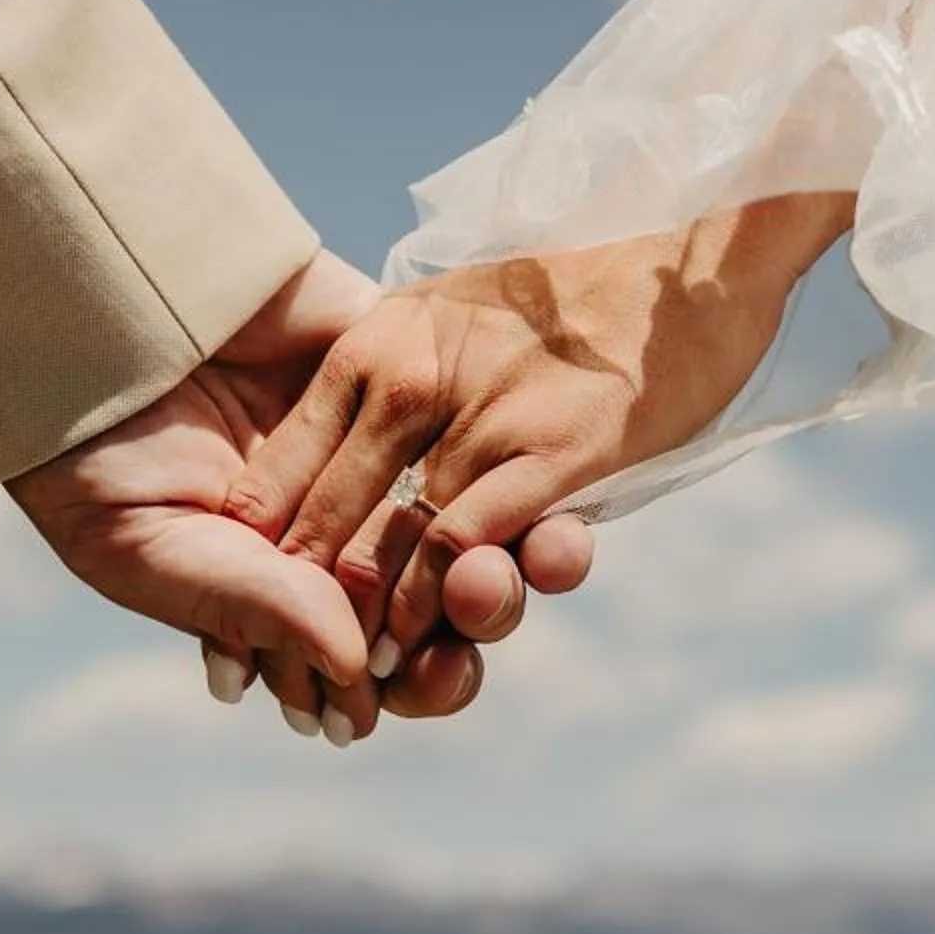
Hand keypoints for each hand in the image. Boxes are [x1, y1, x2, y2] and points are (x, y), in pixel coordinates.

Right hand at [8, 254, 592, 742]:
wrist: (93, 324)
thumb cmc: (98, 461)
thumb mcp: (156, 555)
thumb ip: (256, 611)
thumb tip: (353, 666)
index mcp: (305, 595)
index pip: (389, 661)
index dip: (415, 684)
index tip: (415, 689)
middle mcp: (363, 530)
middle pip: (457, 598)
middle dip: (476, 623)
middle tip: (462, 635)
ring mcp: (394, 451)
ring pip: (490, 517)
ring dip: (514, 556)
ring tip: (492, 572)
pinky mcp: (408, 371)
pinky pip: (486, 424)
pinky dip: (512, 465)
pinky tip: (514, 497)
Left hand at [225, 194, 850, 665]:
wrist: (685, 265)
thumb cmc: (572, 300)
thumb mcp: (455, 317)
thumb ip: (402, 376)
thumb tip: (349, 453)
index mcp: (379, 342)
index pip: (288, 455)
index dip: (261, 534)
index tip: (249, 588)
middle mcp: (411, 377)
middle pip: (322, 507)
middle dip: (295, 594)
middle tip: (276, 662)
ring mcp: (481, 416)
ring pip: (388, 538)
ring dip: (364, 617)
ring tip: (348, 668)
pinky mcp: (554, 451)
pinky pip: (463, 540)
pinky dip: (432, 600)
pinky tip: (417, 639)